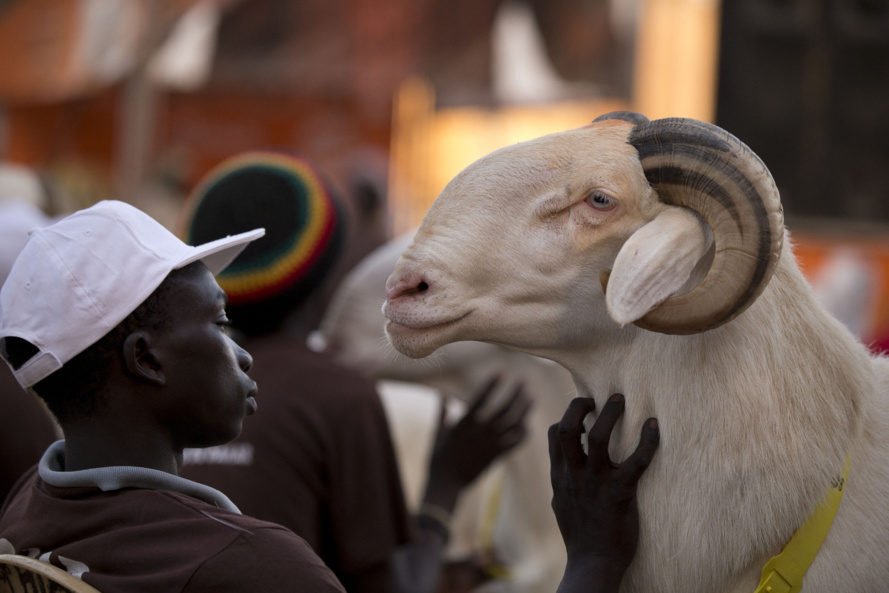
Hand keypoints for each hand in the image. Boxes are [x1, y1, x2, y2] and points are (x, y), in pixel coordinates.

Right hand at [424, 376, 530, 507]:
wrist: (447, 484)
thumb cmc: (438, 457)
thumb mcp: (438, 433)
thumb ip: (442, 413)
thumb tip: (442, 395)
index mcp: (464, 424)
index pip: (480, 399)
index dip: (490, 385)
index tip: (500, 372)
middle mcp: (480, 433)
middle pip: (503, 410)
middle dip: (515, 394)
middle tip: (524, 381)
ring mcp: (490, 444)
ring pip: (513, 425)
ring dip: (524, 410)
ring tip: (532, 398)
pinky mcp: (496, 455)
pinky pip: (515, 443)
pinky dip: (524, 433)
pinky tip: (528, 425)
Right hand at [549, 394, 658, 592]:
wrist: (594, 564)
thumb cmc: (581, 536)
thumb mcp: (561, 504)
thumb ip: (562, 482)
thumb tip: (562, 468)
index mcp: (560, 476)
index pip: (554, 435)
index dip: (566, 417)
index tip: (582, 412)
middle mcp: (574, 475)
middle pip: (566, 428)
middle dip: (579, 406)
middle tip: (595, 398)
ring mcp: (596, 484)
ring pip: (597, 437)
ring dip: (609, 413)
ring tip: (620, 400)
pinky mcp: (621, 494)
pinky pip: (637, 461)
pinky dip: (648, 440)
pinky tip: (654, 426)